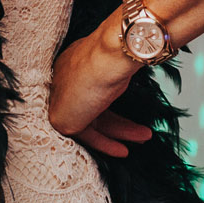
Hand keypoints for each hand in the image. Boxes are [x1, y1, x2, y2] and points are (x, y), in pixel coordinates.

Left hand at [49, 22, 153, 156]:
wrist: (109, 55)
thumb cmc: (116, 53)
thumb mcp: (118, 67)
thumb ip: (115, 76)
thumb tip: (129, 77)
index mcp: (73, 64)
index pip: (89, 91)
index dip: (110, 105)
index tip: (130, 113)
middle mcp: (64, 80)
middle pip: (93, 108)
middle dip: (119, 122)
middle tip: (140, 131)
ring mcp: (59, 99)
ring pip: (91, 122)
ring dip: (119, 133)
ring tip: (143, 138)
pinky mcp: (61, 119)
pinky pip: (85, 135)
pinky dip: (105, 144)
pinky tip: (122, 150)